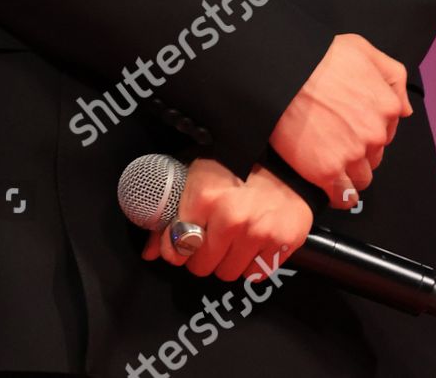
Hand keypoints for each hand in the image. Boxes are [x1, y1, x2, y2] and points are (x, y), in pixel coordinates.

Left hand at [141, 157, 312, 282]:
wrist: (285, 161)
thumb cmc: (233, 166)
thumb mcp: (194, 176)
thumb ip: (168, 214)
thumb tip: (149, 253)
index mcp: (205, 195)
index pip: (176, 246)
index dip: (176, 246)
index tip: (181, 241)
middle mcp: (231, 216)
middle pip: (200, 266)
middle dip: (202, 254)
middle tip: (210, 235)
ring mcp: (259, 231)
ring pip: (227, 274)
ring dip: (226, 260)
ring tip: (233, 236)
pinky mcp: (283, 242)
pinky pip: (254, 274)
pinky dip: (251, 263)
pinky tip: (253, 240)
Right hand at [269, 33, 411, 209]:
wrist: (282, 70)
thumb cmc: (318, 55)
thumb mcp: (363, 49)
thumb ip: (392, 77)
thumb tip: (406, 110)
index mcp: (387, 106)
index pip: (387, 131)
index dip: (368, 129)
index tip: (351, 125)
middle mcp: (375, 133)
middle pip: (375, 156)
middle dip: (359, 150)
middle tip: (335, 136)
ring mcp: (352, 154)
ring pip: (361, 177)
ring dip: (349, 172)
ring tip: (328, 157)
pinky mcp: (327, 171)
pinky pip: (343, 196)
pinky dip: (338, 194)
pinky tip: (328, 183)